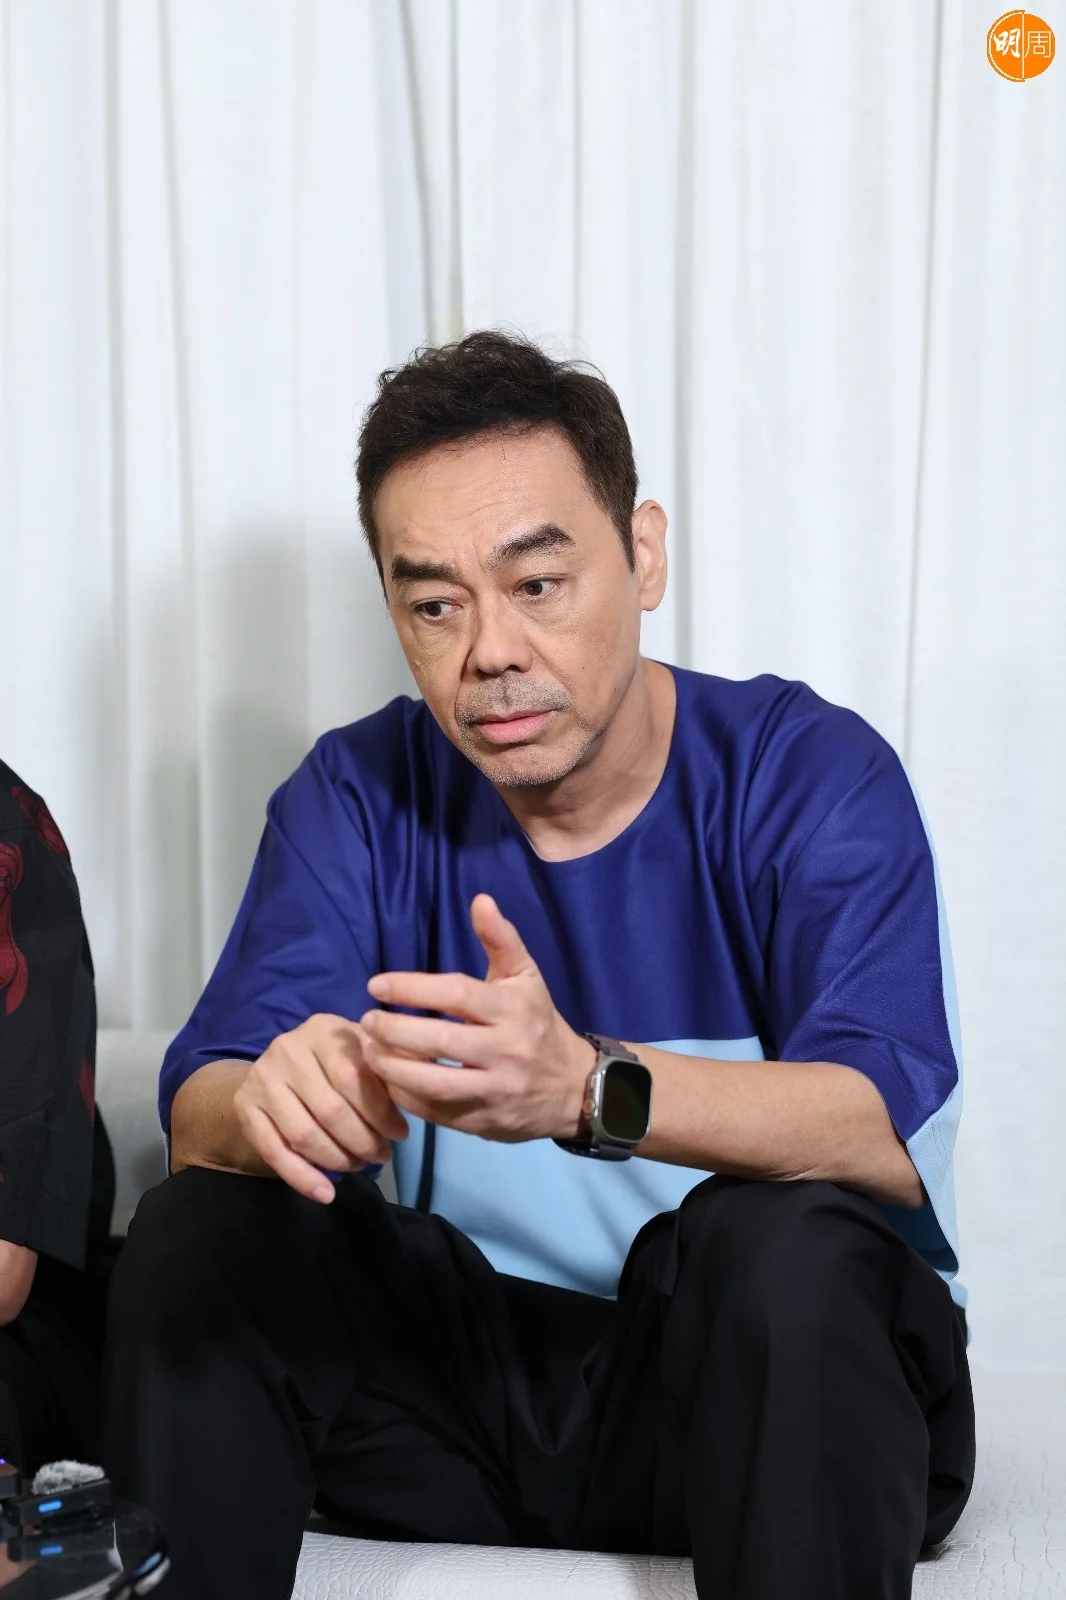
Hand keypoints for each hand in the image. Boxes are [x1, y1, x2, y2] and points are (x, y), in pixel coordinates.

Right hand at [233, 1014, 408, 1202]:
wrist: (278, 1071)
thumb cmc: (337, 1063)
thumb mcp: (364, 1051)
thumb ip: (392, 1062)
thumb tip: (425, 1072)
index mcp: (323, 1029)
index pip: (354, 1076)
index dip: (381, 1111)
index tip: (401, 1134)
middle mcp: (288, 1048)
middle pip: (330, 1109)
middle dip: (362, 1141)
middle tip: (382, 1156)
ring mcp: (262, 1077)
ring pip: (303, 1133)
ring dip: (337, 1159)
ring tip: (359, 1167)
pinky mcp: (245, 1106)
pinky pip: (273, 1151)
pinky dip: (302, 1177)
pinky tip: (327, 1193)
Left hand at [359, 894, 594, 1141]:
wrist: (573, 1088)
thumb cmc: (538, 1023)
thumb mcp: (526, 977)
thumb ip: (500, 939)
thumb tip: (480, 900)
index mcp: (512, 1008)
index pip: (455, 994)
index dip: (412, 988)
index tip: (377, 985)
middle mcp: (505, 1050)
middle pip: (439, 1040)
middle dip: (393, 1030)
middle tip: (367, 1020)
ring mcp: (494, 1090)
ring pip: (433, 1082)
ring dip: (392, 1067)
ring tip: (368, 1051)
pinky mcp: (482, 1122)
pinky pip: (435, 1111)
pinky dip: (405, 1096)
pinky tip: (387, 1079)